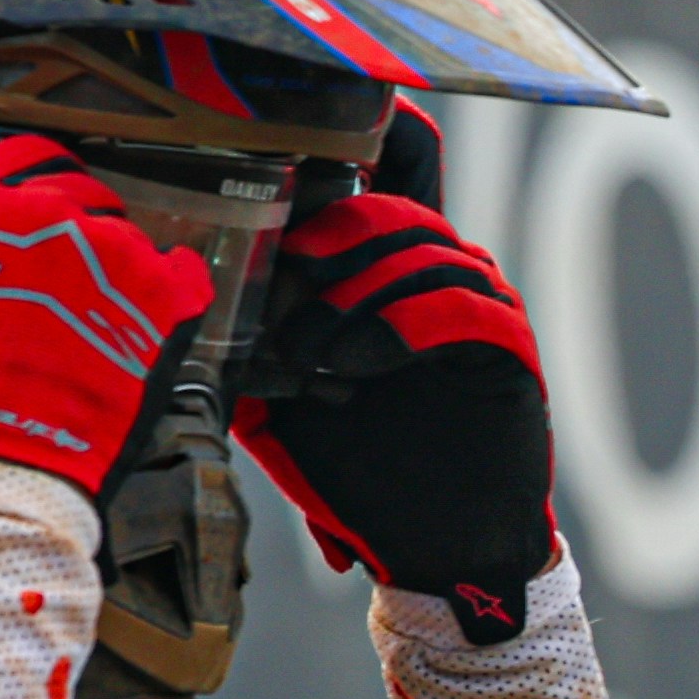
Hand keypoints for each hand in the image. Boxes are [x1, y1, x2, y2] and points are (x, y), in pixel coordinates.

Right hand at [0, 133, 215, 486]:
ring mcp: (105, 249)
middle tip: (67, 276)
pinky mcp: (157, 294)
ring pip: (124, 236)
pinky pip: (182, 274)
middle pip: (77, 194)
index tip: (41, 194)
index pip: (18, 157)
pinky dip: (176, 289)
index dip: (33, 177)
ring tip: (101, 314)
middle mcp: (41, 211)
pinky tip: (161, 308)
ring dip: (116, 267)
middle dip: (74, 229)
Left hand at [234, 188, 557, 639]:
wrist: (436, 547)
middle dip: (326, 245)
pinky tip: (356, 366)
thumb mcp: (278, 402)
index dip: (349, 150)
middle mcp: (440, 275)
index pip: (392, 164)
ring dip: (354, 295)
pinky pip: (459, 305)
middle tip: (282, 309)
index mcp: (388, 271)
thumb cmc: (360, 471)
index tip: (288, 186)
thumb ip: (250, 345)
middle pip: (393, 202)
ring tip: (312, 357)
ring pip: (423, 248)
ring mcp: (480, 307)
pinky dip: (399, 325)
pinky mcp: (507, 349)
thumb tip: (191, 299)